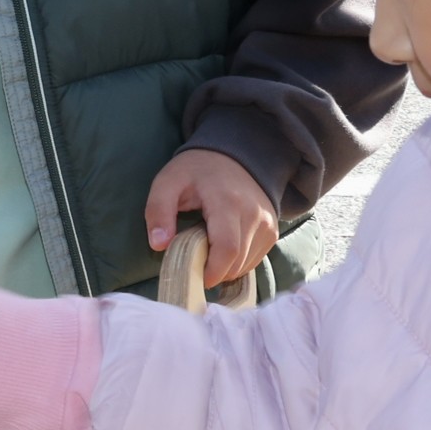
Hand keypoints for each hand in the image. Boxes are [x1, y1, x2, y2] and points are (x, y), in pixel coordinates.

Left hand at [145, 147, 278, 282]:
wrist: (234, 154)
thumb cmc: (196, 170)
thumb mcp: (168, 183)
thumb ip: (158, 212)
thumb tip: (159, 245)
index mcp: (228, 202)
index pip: (227, 250)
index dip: (211, 271)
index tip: (194, 275)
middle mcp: (254, 214)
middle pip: (237, 261)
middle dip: (215, 272)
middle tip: (195, 263)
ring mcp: (267, 222)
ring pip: (247, 264)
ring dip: (226, 269)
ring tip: (207, 251)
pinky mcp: (271, 229)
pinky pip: (255, 258)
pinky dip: (237, 263)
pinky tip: (222, 248)